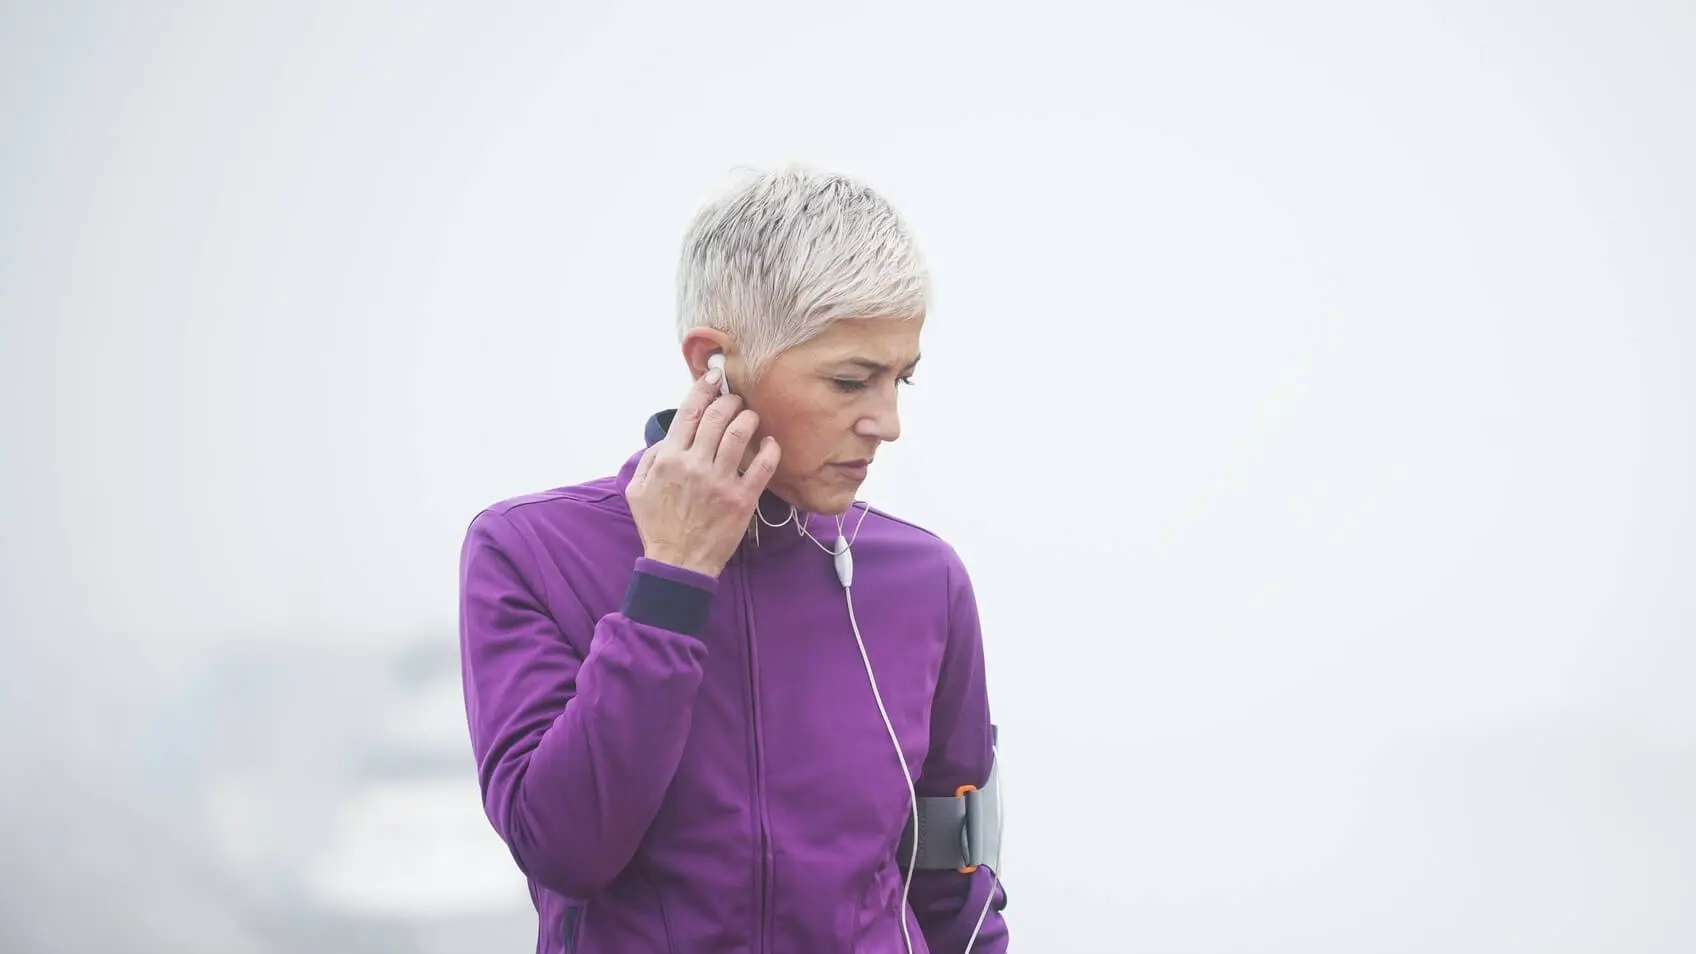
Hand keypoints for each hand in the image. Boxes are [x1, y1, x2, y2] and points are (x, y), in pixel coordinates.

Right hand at [625, 365, 781, 577]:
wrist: (678, 564)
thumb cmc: (658, 526)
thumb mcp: (637, 490)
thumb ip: (650, 458)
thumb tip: (668, 437)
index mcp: (669, 458)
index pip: (689, 411)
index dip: (704, 388)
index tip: (715, 376)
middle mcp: (694, 465)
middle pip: (718, 416)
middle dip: (730, 401)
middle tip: (736, 400)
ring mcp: (720, 481)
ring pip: (740, 434)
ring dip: (749, 418)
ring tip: (751, 417)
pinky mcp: (742, 499)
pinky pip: (763, 467)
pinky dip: (770, 450)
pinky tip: (771, 443)